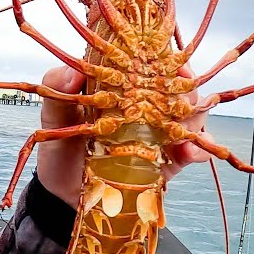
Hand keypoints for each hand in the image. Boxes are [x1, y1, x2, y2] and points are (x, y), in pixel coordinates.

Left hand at [34, 65, 214, 208]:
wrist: (61, 192)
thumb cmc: (60, 148)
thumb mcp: (54, 116)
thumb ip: (57, 89)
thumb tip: (72, 71)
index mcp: (122, 89)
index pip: (154, 66)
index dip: (170, 61)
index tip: (176, 66)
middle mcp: (145, 109)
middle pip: (182, 89)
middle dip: (188, 91)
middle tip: (181, 98)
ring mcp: (158, 134)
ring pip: (194, 117)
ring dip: (196, 118)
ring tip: (181, 128)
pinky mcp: (165, 161)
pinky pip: (193, 150)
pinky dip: (199, 148)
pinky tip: (188, 151)